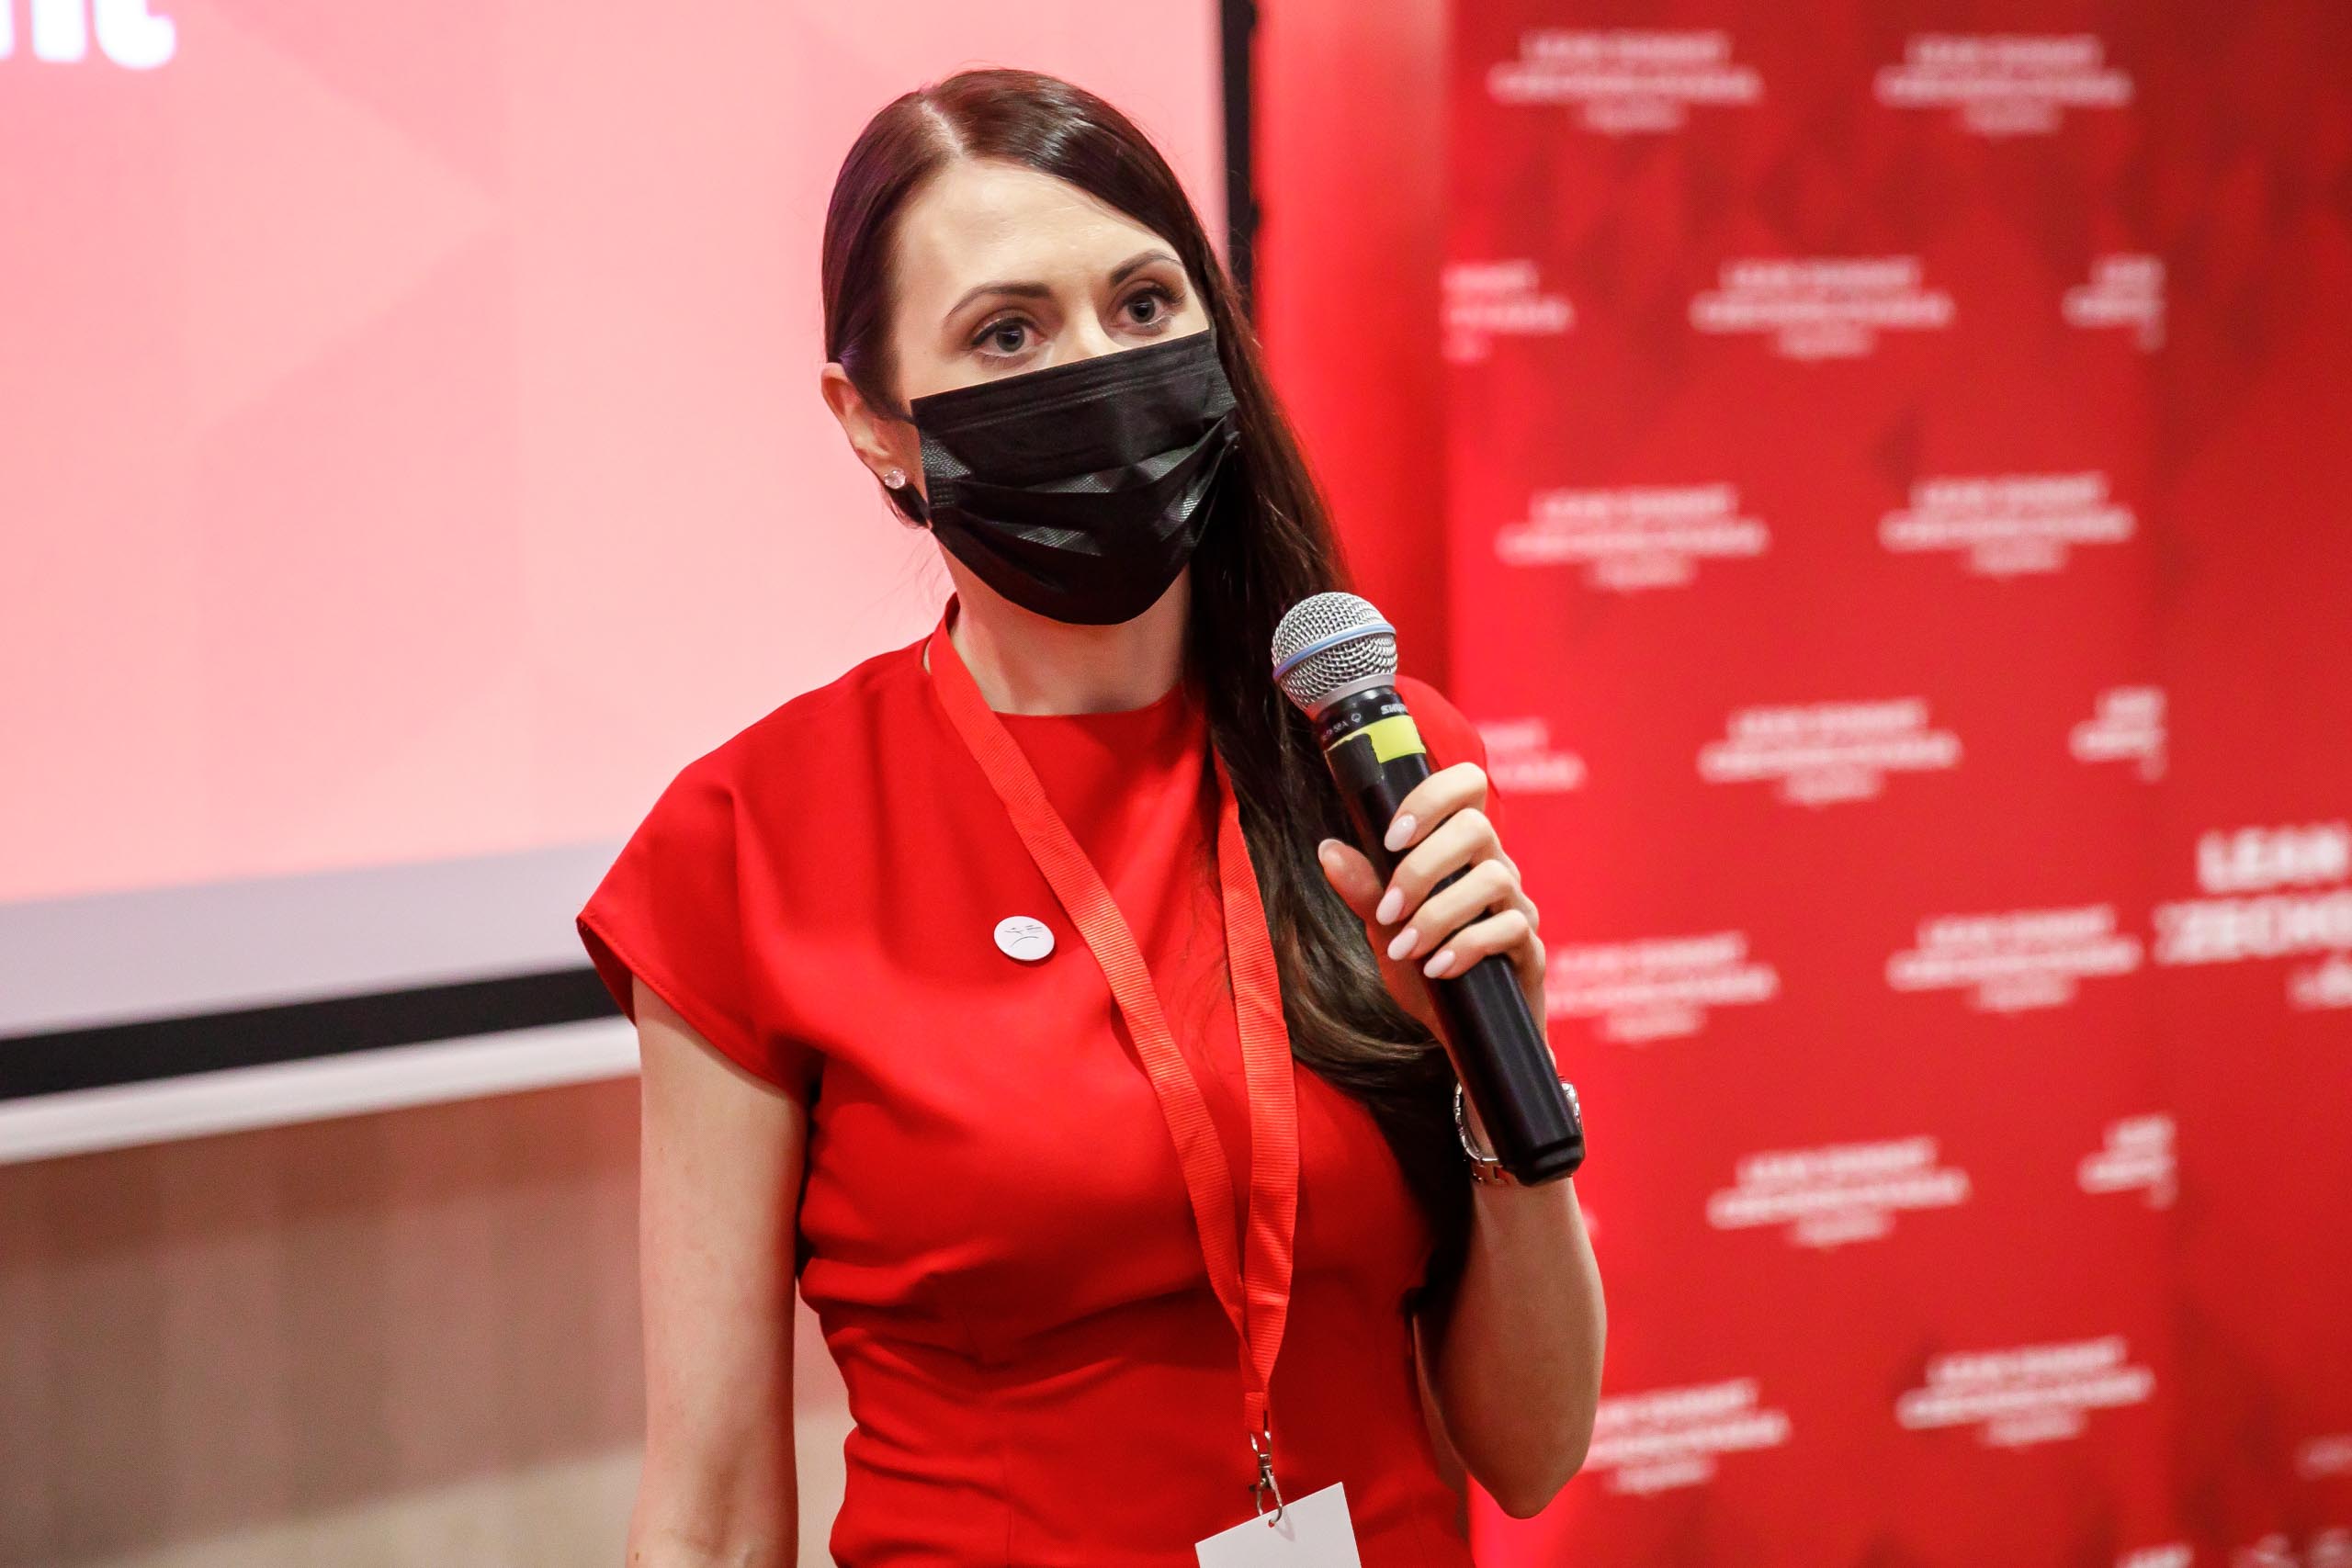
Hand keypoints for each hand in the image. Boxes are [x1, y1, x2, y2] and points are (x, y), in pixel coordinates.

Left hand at [1315, 760, 1547, 1041]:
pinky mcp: (1532, 950)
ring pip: (1493, 879)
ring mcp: (1518, 908)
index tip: (1391, 837)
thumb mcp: (1386, 930)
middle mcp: (1496, 869)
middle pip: (1476, 827)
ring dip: (1438, 913)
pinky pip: (1509, 930)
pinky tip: (1436, 970)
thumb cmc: (1427, 972)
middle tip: (1387, 910)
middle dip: (1422, 868)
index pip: (1466, 786)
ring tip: (1406, 948)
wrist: (1462, 1035)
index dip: (1431, 797)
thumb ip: (1364, 889)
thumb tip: (1328, 849)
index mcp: (1462, 851)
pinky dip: (1465, 947)